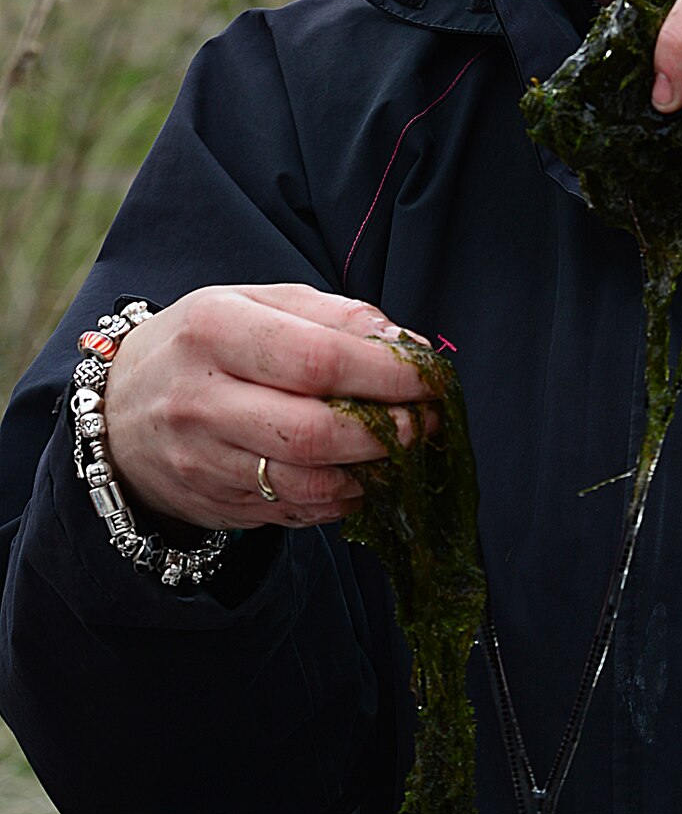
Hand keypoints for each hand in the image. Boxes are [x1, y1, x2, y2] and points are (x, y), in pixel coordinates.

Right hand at [103, 284, 440, 530]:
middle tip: (426, 423)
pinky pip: (294, 511)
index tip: (430, 380)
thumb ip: (334, 316)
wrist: (119, 411)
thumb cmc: (206, 345)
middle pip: (315, 432)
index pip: (317, 359)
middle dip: (387, 432)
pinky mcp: (212, 504)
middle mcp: (201, 399)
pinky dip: (340, 499)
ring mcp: (202, 460)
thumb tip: (408, 346)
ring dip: (371, 473)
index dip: (387, 375)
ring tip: (401, 452)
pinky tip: (360, 478)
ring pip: (307, 482)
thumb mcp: (256, 303)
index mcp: (214, 330)